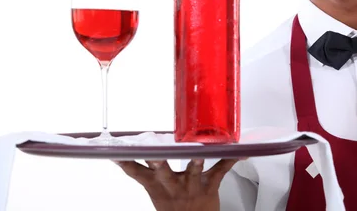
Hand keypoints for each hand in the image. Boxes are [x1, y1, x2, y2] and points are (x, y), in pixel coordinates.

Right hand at [114, 158, 239, 210]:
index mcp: (157, 185)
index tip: (117, 151)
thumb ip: (143, 172)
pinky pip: (221, 170)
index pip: (137, 172)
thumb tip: (122, 156)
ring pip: (193, 172)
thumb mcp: (155, 190)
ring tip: (198, 154)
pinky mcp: (210, 186)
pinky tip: (240, 152)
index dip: (126, 163)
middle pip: (162, 171)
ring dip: (196, 163)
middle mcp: (173, 185)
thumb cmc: (175, 205)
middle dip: (158, 161)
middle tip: (154, 152)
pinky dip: (231, 160)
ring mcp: (191, 186)